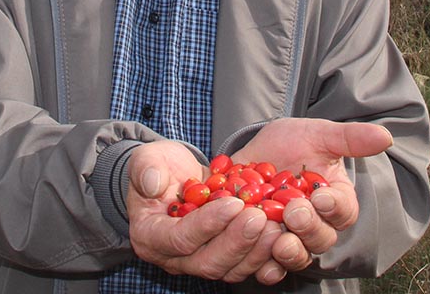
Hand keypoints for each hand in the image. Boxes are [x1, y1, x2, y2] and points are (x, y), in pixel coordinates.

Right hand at [125, 140, 282, 282]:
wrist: (177, 178)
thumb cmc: (160, 168)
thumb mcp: (148, 159)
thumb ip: (146, 169)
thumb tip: (152, 184)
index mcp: (151, 236)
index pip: (179, 239)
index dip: (207, 224)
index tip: (233, 203)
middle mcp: (175, 258)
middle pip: (208, 261)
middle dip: (237, 241)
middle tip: (261, 217)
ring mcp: (201, 262)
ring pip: (231, 269)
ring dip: (256, 250)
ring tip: (276, 226)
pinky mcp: (225, 260)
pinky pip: (247, 266)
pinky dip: (267, 254)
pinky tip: (283, 235)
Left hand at [232, 118, 392, 272]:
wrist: (255, 153)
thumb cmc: (292, 144)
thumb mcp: (319, 135)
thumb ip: (350, 138)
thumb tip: (385, 137)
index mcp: (335, 200)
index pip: (344, 212)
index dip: (335, 208)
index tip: (321, 196)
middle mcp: (316, 225)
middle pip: (321, 239)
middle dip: (309, 228)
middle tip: (293, 212)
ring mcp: (290, 238)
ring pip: (297, 257)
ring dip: (287, 251)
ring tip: (273, 234)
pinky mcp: (264, 246)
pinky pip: (269, 267)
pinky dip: (265, 266)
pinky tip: (256, 259)